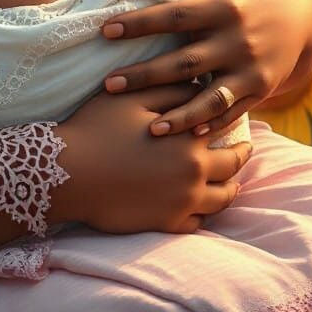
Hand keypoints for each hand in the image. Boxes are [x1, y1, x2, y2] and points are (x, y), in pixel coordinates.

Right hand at [55, 85, 252, 233]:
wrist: (68, 173)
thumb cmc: (96, 129)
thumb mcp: (131, 98)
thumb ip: (169, 90)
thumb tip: (197, 87)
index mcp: (190, 139)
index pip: (224, 129)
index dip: (232, 122)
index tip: (234, 118)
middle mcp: (194, 173)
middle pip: (233, 167)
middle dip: (240, 157)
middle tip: (242, 151)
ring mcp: (182, 203)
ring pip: (222, 200)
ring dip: (227, 188)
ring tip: (227, 181)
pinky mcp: (166, 224)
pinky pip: (197, 223)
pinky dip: (202, 213)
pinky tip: (197, 205)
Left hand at [99, 0, 311, 138]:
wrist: (300, 14)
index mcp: (223, 5)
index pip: (174, 16)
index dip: (139, 24)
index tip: (105, 31)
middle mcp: (238, 39)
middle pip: (184, 62)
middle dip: (145, 75)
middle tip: (108, 84)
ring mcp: (251, 68)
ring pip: (210, 97)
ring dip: (180, 116)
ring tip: (149, 128)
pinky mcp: (260, 89)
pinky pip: (233, 112)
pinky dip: (212, 126)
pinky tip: (187, 136)